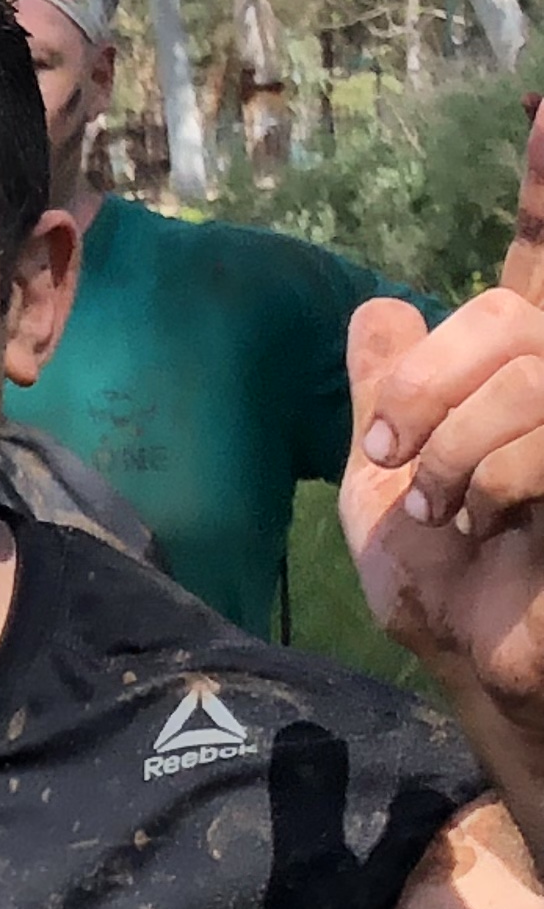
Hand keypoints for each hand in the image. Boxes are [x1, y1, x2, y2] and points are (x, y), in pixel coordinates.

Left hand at [346, 104, 543, 715]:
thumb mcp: (387, 472)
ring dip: (463, 443)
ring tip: (447, 507)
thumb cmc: (447, 579)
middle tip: (393, 448)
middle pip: (512, 314)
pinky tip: (492, 522)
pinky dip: (501, 473)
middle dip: (432, 381)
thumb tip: (380, 308)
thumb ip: (391, 384)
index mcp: (528, 357)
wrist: (477, 658)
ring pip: (535, 368)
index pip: (543, 250)